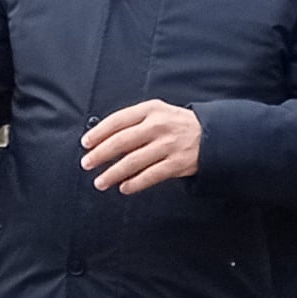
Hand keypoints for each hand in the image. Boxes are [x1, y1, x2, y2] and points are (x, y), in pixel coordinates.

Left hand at [79, 98, 202, 194]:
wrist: (210, 134)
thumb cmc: (176, 124)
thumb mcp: (157, 112)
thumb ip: (133, 121)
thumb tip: (101, 136)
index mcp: (150, 110)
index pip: (117, 120)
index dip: (98, 133)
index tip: (85, 144)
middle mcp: (158, 126)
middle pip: (121, 142)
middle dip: (100, 154)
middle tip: (87, 164)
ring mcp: (168, 145)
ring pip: (133, 162)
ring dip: (113, 173)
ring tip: (100, 182)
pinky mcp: (177, 163)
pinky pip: (150, 176)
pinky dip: (134, 183)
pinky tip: (124, 187)